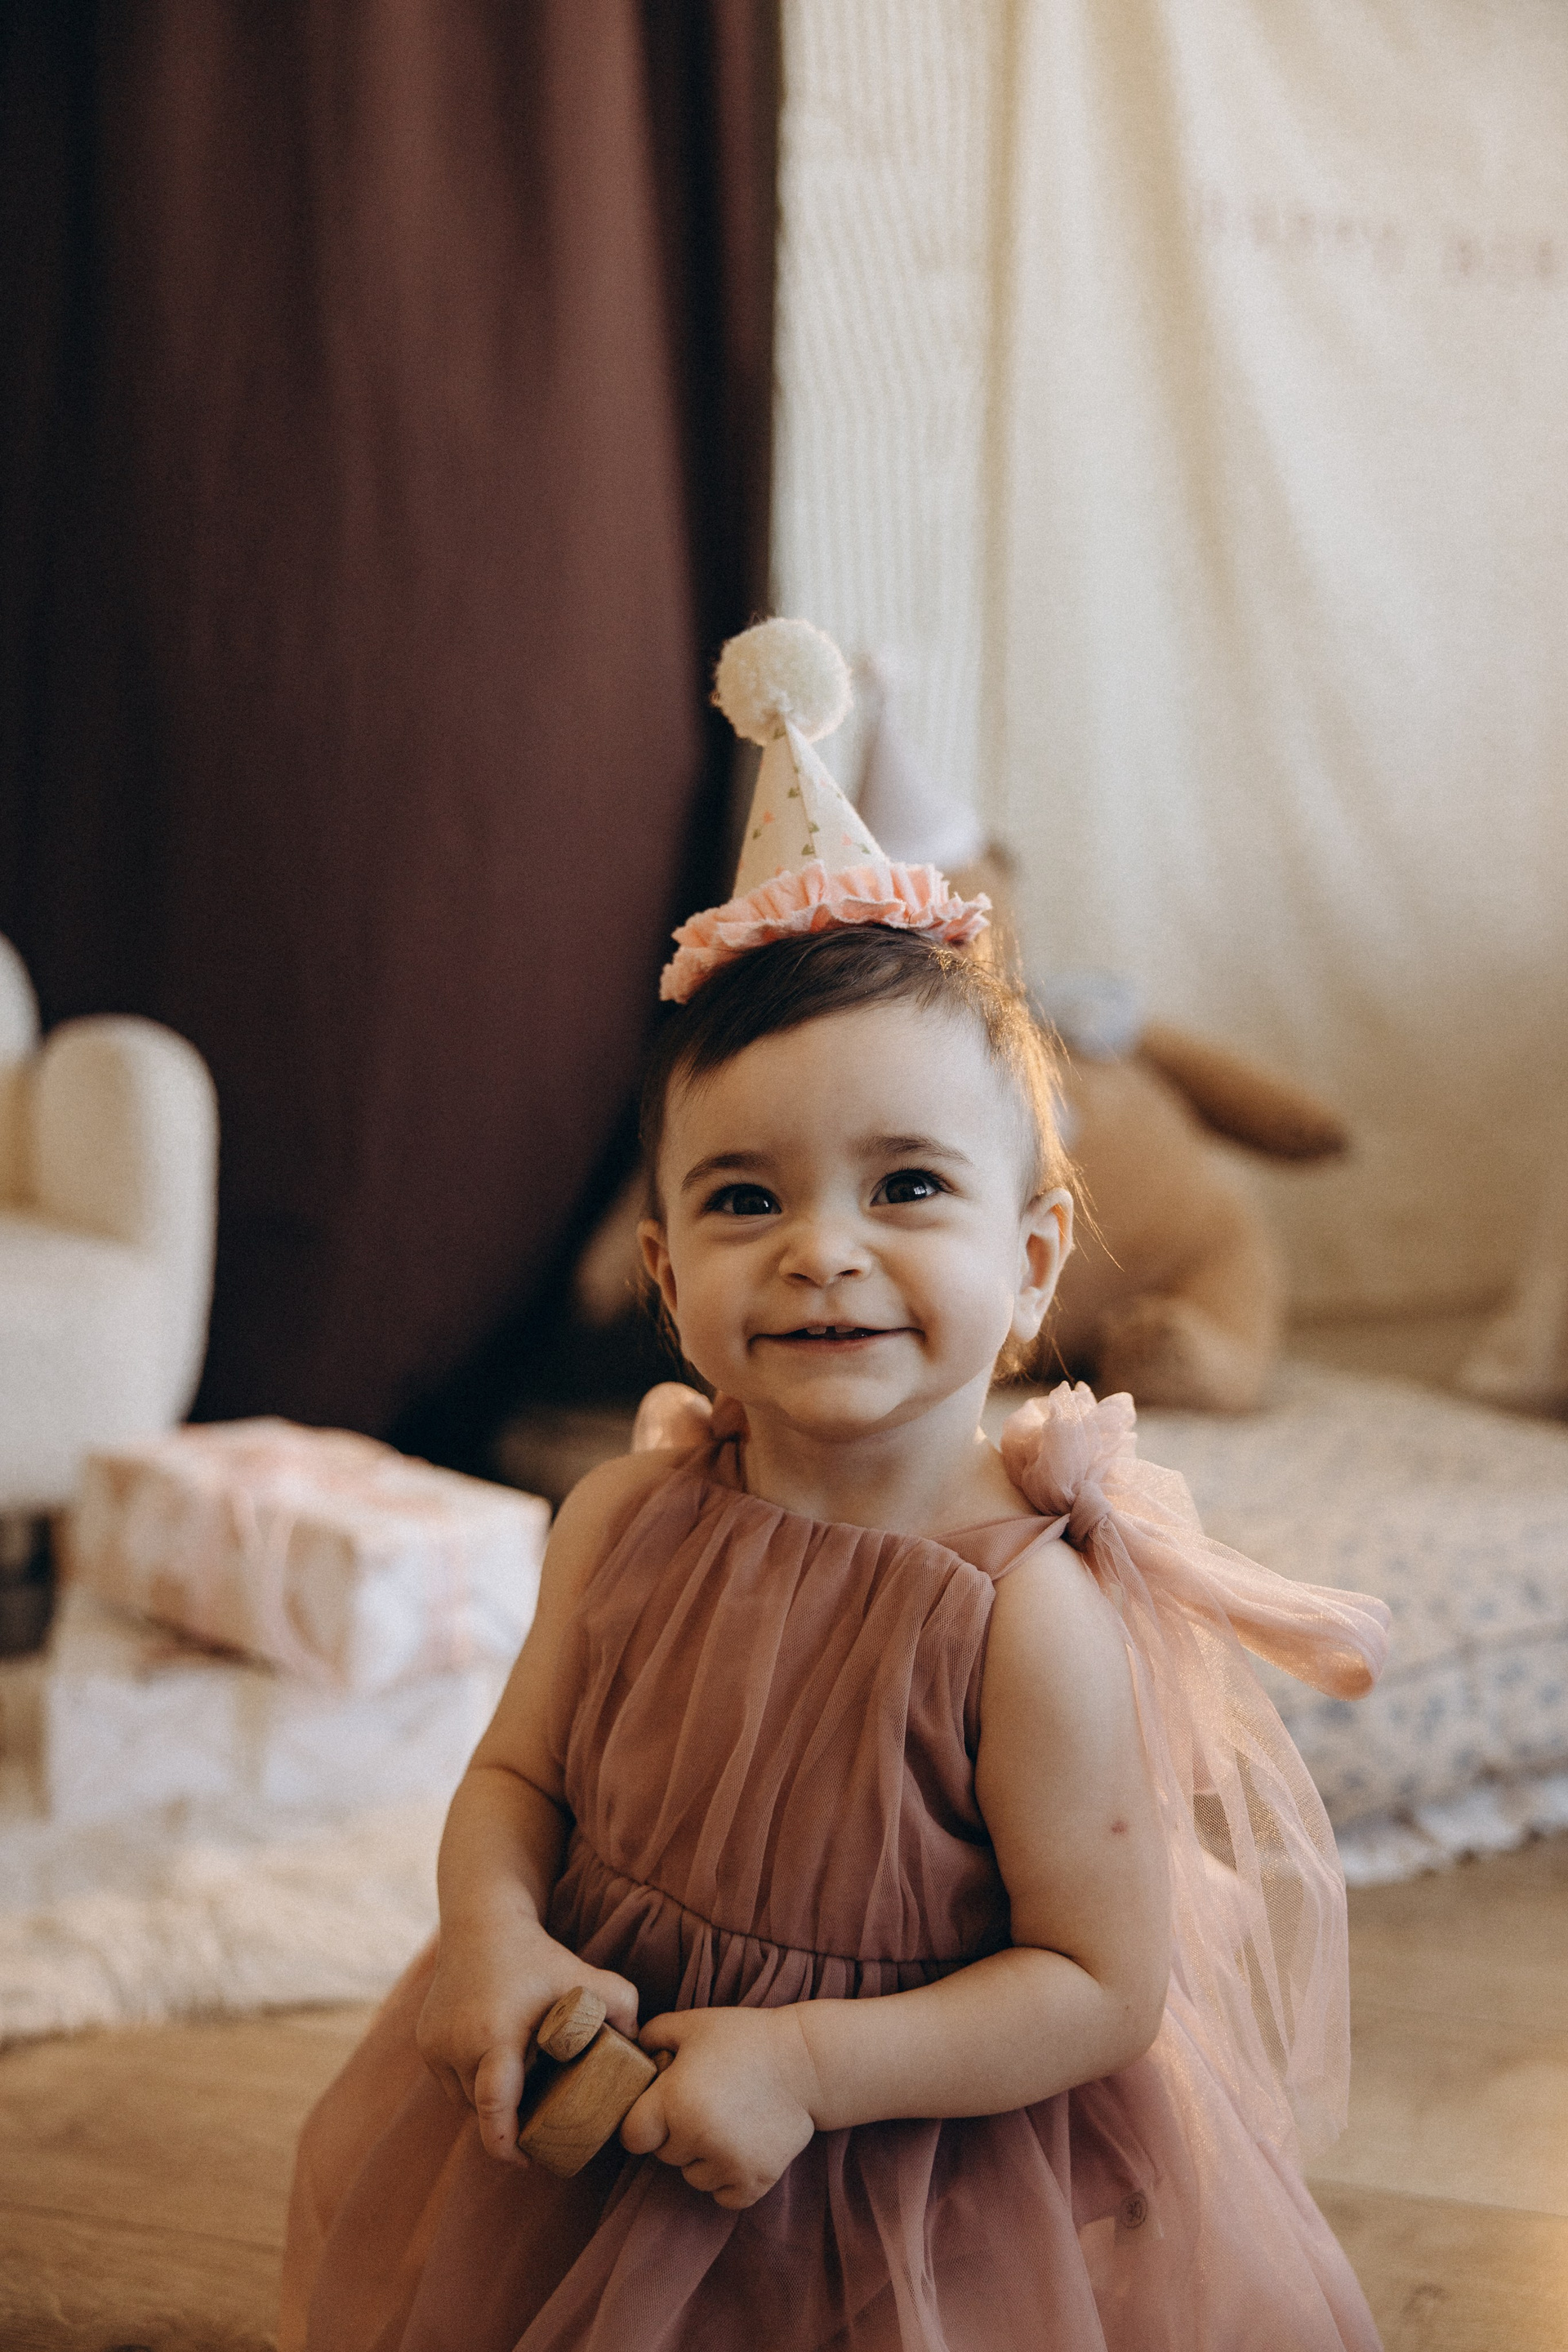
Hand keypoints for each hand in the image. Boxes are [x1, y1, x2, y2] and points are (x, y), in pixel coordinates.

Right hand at [416, 1921, 639, 2164]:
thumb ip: (622, 2005)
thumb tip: (640, 2047)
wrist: (480, 1921)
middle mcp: (457, 2046)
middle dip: (508, 2119)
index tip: (527, 2160)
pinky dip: (472, 2081)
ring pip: (464, 2098)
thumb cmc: (536, 1954)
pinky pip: (450, 2079)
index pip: (493, 2108)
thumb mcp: (583, 1975)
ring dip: (489, 2101)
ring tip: (520, 2089)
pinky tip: (498, 2066)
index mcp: (494, 2037)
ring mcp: (435, 2045)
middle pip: (483, 2108)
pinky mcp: (426, 2041)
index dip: (507, 2144)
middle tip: (539, 2122)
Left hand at [619, 2006, 818, 2207]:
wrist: (805, 2062)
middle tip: (706, 2102)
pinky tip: (742, 2144)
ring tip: (728, 2120)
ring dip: (703, 2157)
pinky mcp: (754, 2182)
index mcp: (674, 2102)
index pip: (632, 2136)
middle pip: (665, 2155)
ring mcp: (727, 2164)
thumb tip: (630, 2048)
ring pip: (694, 2177)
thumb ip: (652, 2034)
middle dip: (678, 2133)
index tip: (662, 2106)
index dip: (644, 2121)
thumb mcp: (693, 2024)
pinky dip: (729, 2178)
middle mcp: (696, 2138)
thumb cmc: (744, 2037)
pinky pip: (723, 2195)